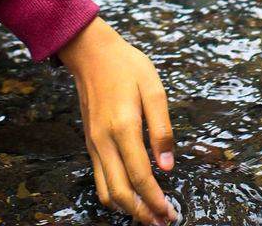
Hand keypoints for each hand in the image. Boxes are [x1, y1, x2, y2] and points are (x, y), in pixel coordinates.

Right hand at [57, 17, 176, 225]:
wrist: (91, 52)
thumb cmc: (126, 66)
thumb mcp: (153, 88)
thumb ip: (162, 129)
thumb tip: (167, 166)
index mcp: (123, 127)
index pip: (141, 176)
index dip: (157, 200)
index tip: (171, 213)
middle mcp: (104, 141)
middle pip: (121, 192)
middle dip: (143, 213)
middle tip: (162, 221)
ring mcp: (94, 143)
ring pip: (107, 191)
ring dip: (128, 209)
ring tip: (148, 215)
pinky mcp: (90, 142)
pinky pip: (99, 178)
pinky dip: (115, 195)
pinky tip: (132, 195)